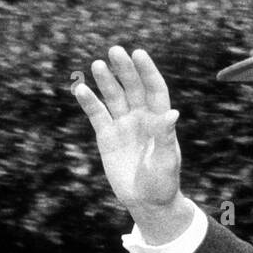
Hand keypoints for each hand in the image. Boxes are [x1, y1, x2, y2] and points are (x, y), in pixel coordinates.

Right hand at [73, 45, 182, 212]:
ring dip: (106, 81)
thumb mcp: (167, 160)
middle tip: (115, 51)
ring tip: (97, 65)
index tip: (138, 53)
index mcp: (160, 118)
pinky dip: (89, 102)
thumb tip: (172, 113)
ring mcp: (123, 125)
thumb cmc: (163, 181)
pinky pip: (96, 115)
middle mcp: (141, 117)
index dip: (146, 71)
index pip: (154, 88)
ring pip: (113, 97)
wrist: (146, 201)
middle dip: (124, 69)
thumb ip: (166, 136)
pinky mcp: (106, 136)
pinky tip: (80, 89)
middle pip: (132, 87)